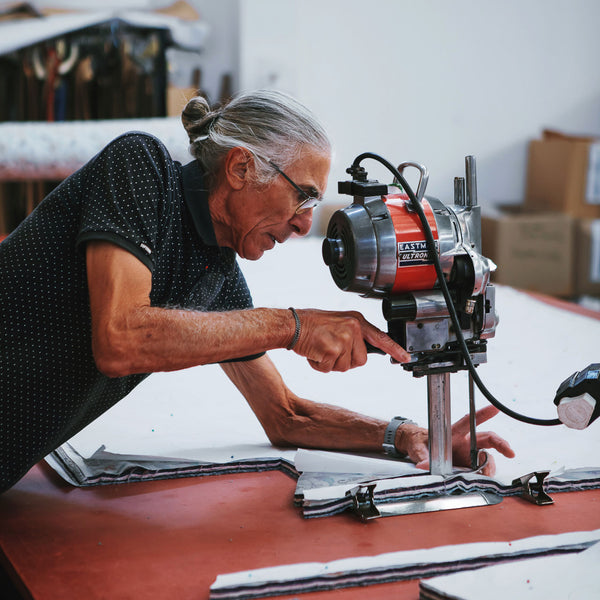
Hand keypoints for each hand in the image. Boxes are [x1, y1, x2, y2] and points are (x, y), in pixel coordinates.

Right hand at [293, 309, 409, 371]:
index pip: (380, 337)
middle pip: (360, 361)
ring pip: (345, 367)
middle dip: (345, 360)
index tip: (405, 357)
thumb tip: (363, 351)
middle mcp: (353, 328)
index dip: (394, 349)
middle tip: (330, 348)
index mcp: (356, 320)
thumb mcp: (338, 322)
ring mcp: (343, 339)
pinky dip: (319, 365)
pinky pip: (329, 369)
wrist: (292, 325)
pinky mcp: (332, 350)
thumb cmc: (312, 324)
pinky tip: (314, 351)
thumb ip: (353, 334)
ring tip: (320, 348)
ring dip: (331, 363)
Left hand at [399, 405, 514, 476]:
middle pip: (487, 438)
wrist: (416, 449)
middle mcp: (464, 441)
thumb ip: (422, 456)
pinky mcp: (469, 465)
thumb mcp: (417, 448)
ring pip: (486, 456)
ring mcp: (468, 453)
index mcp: (452, 432)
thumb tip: (422, 465)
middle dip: (501, 444)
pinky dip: (485, 474)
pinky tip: (484, 479)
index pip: (468, 421)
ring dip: (490, 465)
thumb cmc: (419, 443)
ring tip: (487, 474)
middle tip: (510, 452)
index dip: (482, 414)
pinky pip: (481, 468)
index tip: (495, 408)